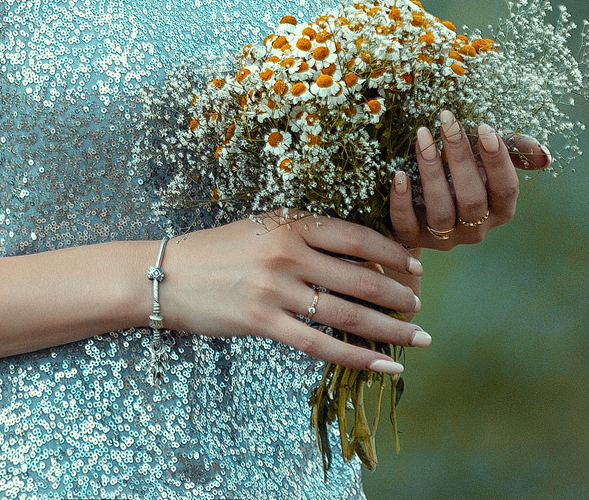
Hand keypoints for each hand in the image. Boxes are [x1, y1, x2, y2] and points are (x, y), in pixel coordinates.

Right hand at [156, 212, 428, 372]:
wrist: (167, 274)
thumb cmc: (219, 250)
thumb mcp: (264, 228)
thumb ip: (306, 238)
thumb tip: (359, 256)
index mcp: (292, 223)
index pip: (356, 236)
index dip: (392, 251)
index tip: (416, 265)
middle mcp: (288, 254)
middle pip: (359, 276)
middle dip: (398, 294)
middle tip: (421, 305)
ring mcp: (276, 290)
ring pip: (346, 313)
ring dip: (389, 328)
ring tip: (416, 337)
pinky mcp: (264, 323)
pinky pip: (320, 345)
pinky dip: (357, 357)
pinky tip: (384, 365)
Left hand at [388, 111, 552, 251]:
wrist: (425, 198)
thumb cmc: (463, 168)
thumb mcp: (487, 154)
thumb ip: (514, 150)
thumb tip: (545, 156)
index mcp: (500, 209)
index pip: (506, 189)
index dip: (498, 160)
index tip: (484, 126)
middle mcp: (476, 228)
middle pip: (472, 199)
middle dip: (460, 157)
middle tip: (447, 121)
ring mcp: (445, 237)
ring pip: (441, 211)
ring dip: (431, 171)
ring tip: (423, 136)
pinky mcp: (414, 238)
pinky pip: (407, 226)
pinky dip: (402, 201)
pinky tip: (399, 174)